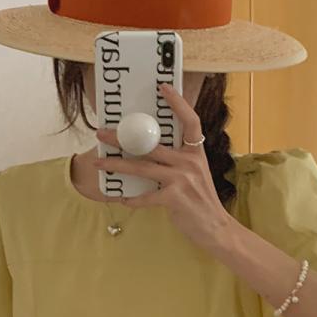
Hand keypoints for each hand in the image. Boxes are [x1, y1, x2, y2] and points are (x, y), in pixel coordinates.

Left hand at [96, 86, 228, 259]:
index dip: (178, 103)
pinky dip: (132, 198)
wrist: (216, 228)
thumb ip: (177, 162)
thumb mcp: (195, 174)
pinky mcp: (175, 198)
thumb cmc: (201, 200)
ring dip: (117, 164)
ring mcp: (182, 179)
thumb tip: (148, 152)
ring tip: (100, 161)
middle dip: (123, 138)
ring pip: (142, 167)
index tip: (163, 88)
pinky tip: (122, 198)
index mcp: (196, 152)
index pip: (191, 121)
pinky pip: (146, 196)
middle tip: (102, 132)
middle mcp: (190, 162)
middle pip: (151, 144)